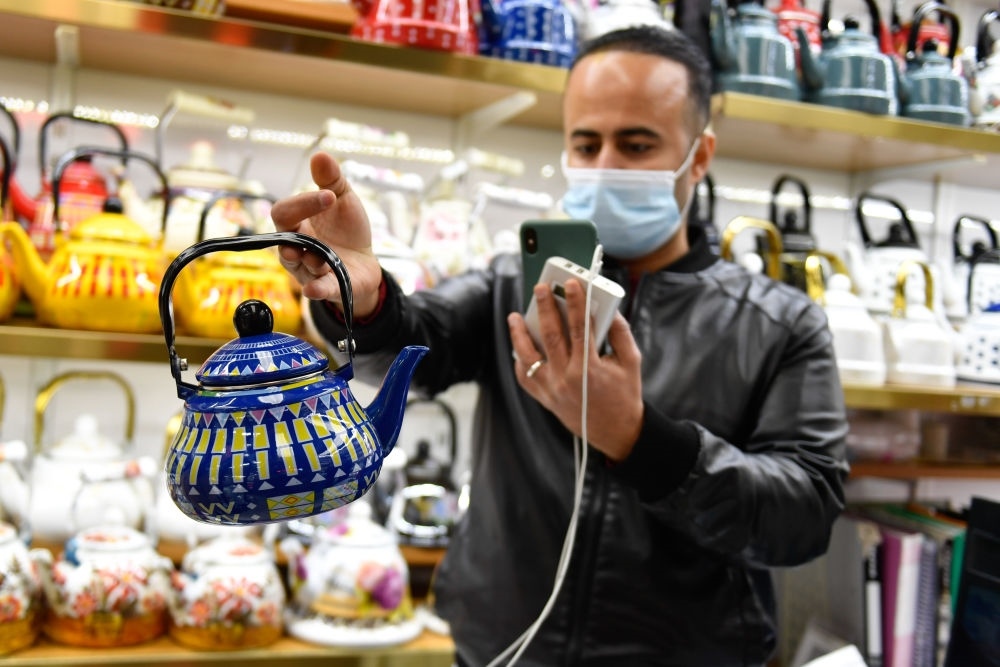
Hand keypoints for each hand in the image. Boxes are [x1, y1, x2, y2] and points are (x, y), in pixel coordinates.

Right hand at [269, 152, 382, 317]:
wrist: (366, 262)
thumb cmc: (346, 229)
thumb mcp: (343, 200)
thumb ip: (331, 180)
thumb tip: (319, 154)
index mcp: (297, 223)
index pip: (284, 212)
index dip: (302, 203)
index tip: (330, 196)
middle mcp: (296, 247)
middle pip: (282, 239)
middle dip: (295, 233)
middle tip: (317, 224)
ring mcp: (308, 269)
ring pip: (297, 266)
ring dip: (309, 259)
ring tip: (322, 258)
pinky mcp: (326, 288)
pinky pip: (316, 289)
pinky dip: (316, 289)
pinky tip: (315, 288)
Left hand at [508, 279, 643, 461]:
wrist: (617, 433)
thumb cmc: (625, 394)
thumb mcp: (631, 362)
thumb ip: (620, 333)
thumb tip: (608, 308)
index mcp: (591, 367)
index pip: (580, 327)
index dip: (576, 302)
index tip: (571, 284)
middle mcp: (567, 377)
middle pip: (551, 335)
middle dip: (545, 308)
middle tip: (541, 288)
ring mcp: (552, 389)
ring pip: (529, 356)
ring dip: (519, 334)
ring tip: (514, 316)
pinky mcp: (544, 398)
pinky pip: (525, 377)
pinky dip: (520, 361)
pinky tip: (518, 347)